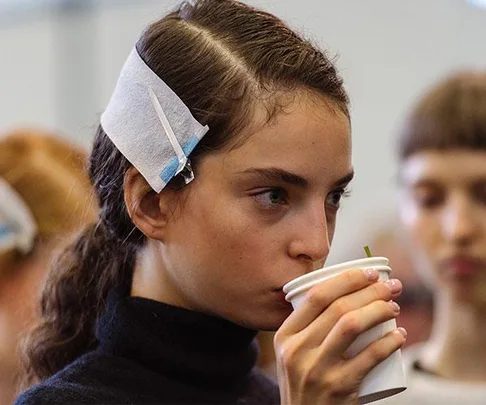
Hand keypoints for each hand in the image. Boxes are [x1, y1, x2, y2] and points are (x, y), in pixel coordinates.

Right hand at [274, 269, 405, 404]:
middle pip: (337, 307)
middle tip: (391, 287)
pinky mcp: (339, 390)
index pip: (316, 296)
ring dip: (379, 310)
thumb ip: (309, 327)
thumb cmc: (305, 381)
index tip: (369, 272)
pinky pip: (369, 358)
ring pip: (351, 325)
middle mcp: (297, 351)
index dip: (346, 279)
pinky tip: (399, 335)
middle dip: (370, 290)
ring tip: (394, 307)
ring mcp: (317, 371)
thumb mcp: (294, 353)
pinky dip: (389, 342)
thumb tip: (347, 291)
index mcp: (285, 336)